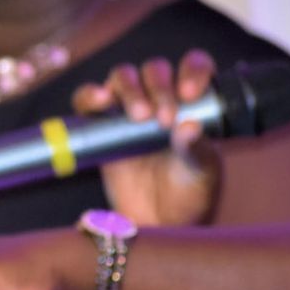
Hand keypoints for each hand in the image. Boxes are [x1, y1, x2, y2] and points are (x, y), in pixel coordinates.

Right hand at [75, 50, 220, 227]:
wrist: (159, 223)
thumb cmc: (189, 194)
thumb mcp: (201, 172)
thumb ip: (196, 149)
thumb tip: (190, 126)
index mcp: (192, 103)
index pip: (193, 66)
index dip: (192, 70)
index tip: (190, 94)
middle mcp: (159, 99)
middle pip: (154, 70)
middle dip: (159, 87)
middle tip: (162, 119)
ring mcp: (126, 110)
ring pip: (123, 77)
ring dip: (130, 88)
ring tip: (137, 116)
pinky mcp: (99, 126)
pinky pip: (88, 100)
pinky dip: (91, 95)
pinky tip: (101, 101)